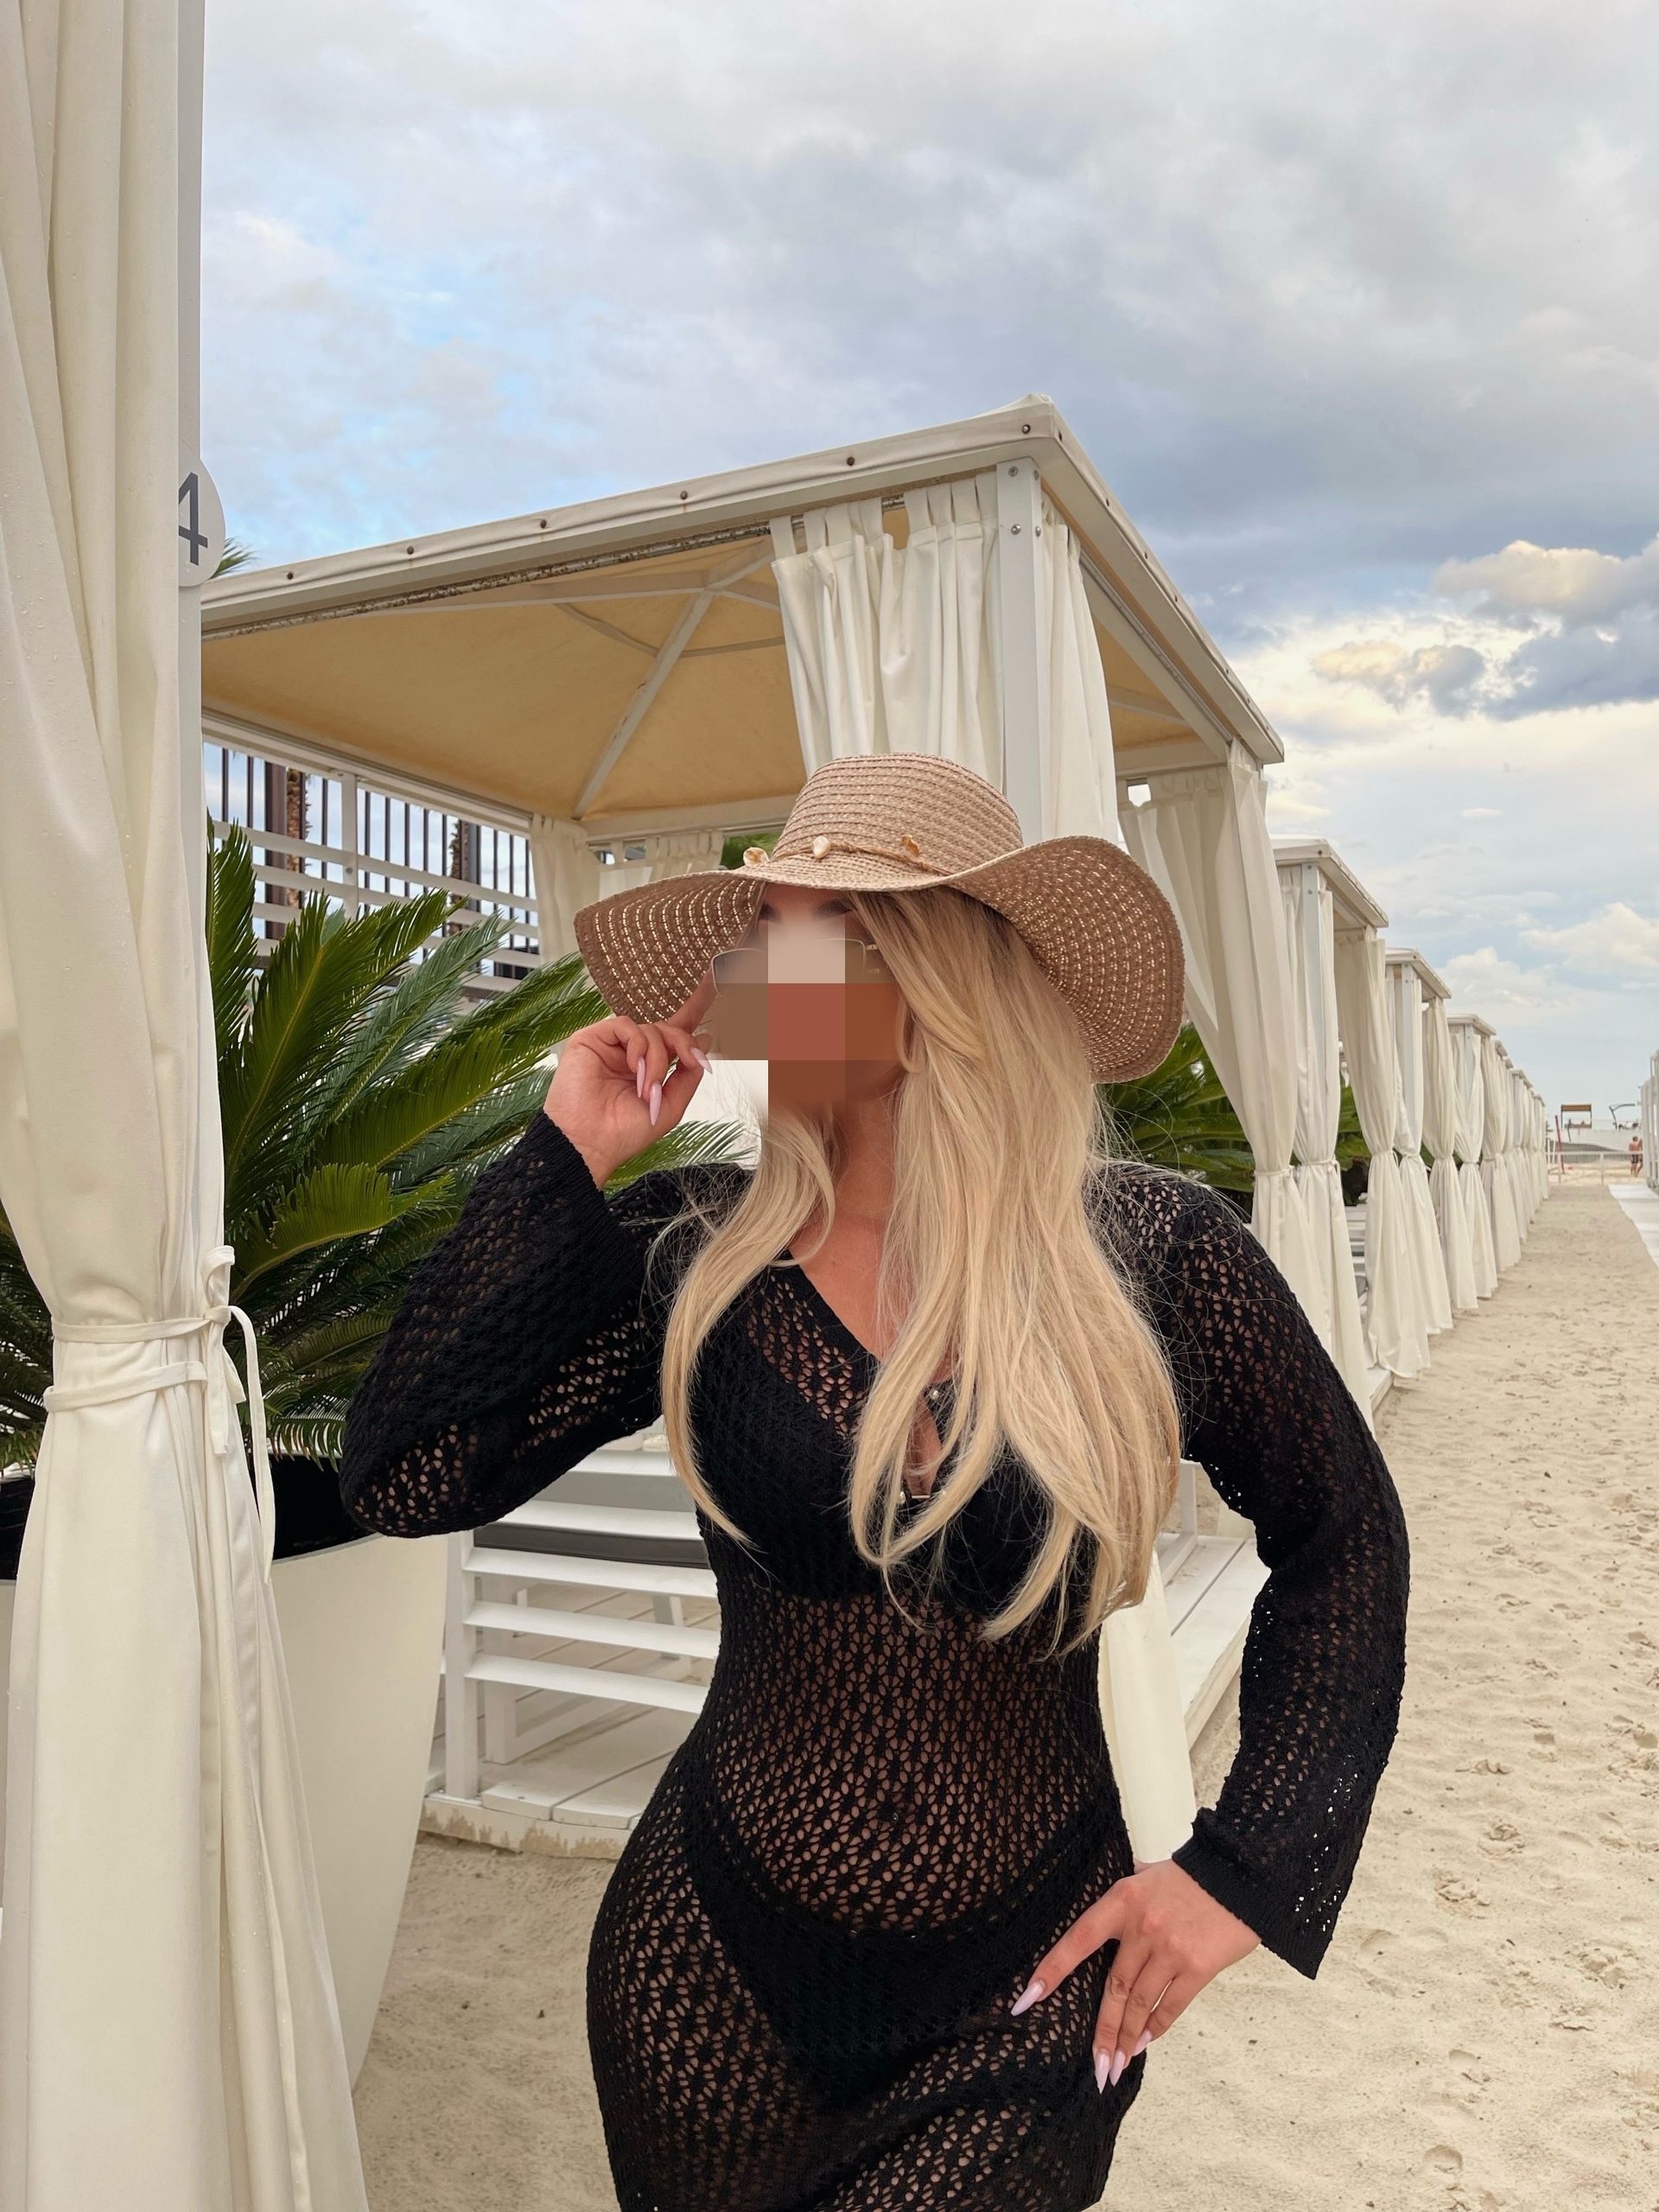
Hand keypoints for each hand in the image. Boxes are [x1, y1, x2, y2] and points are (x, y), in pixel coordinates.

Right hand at [543, 975, 714, 1187]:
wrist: (590, 1143)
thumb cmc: (623, 1133)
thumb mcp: (669, 1106)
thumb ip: (688, 1075)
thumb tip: (703, 1041)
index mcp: (651, 1068)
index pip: (676, 1034)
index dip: (696, 1008)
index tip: (714, 979)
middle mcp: (633, 1053)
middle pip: (668, 1027)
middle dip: (684, 1040)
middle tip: (691, 1059)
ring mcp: (613, 1045)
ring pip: (651, 1029)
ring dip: (659, 1057)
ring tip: (647, 1086)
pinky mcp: (592, 1038)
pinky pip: (626, 1025)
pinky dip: (638, 1045)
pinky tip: (634, 1066)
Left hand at [1009, 1858, 1257, 2090]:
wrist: (1240, 1873)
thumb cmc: (1193, 1873)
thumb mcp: (1148, 1873)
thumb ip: (1126, 1894)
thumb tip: (1110, 1909)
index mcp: (1122, 1900)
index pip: (1077, 1940)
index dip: (1051, 1971)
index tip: (1026, 2000)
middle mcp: (1142, 1928)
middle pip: (1113, 1988)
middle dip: (1100, 2032)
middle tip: (1093, 2066)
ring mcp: (1170, 1949)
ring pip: (1139, 2003)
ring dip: (1126, 2038)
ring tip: (1116, 2065)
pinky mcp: (1198, 1967)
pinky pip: (1171, 2006)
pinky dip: (1156, 2028)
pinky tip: (1144, 2043)